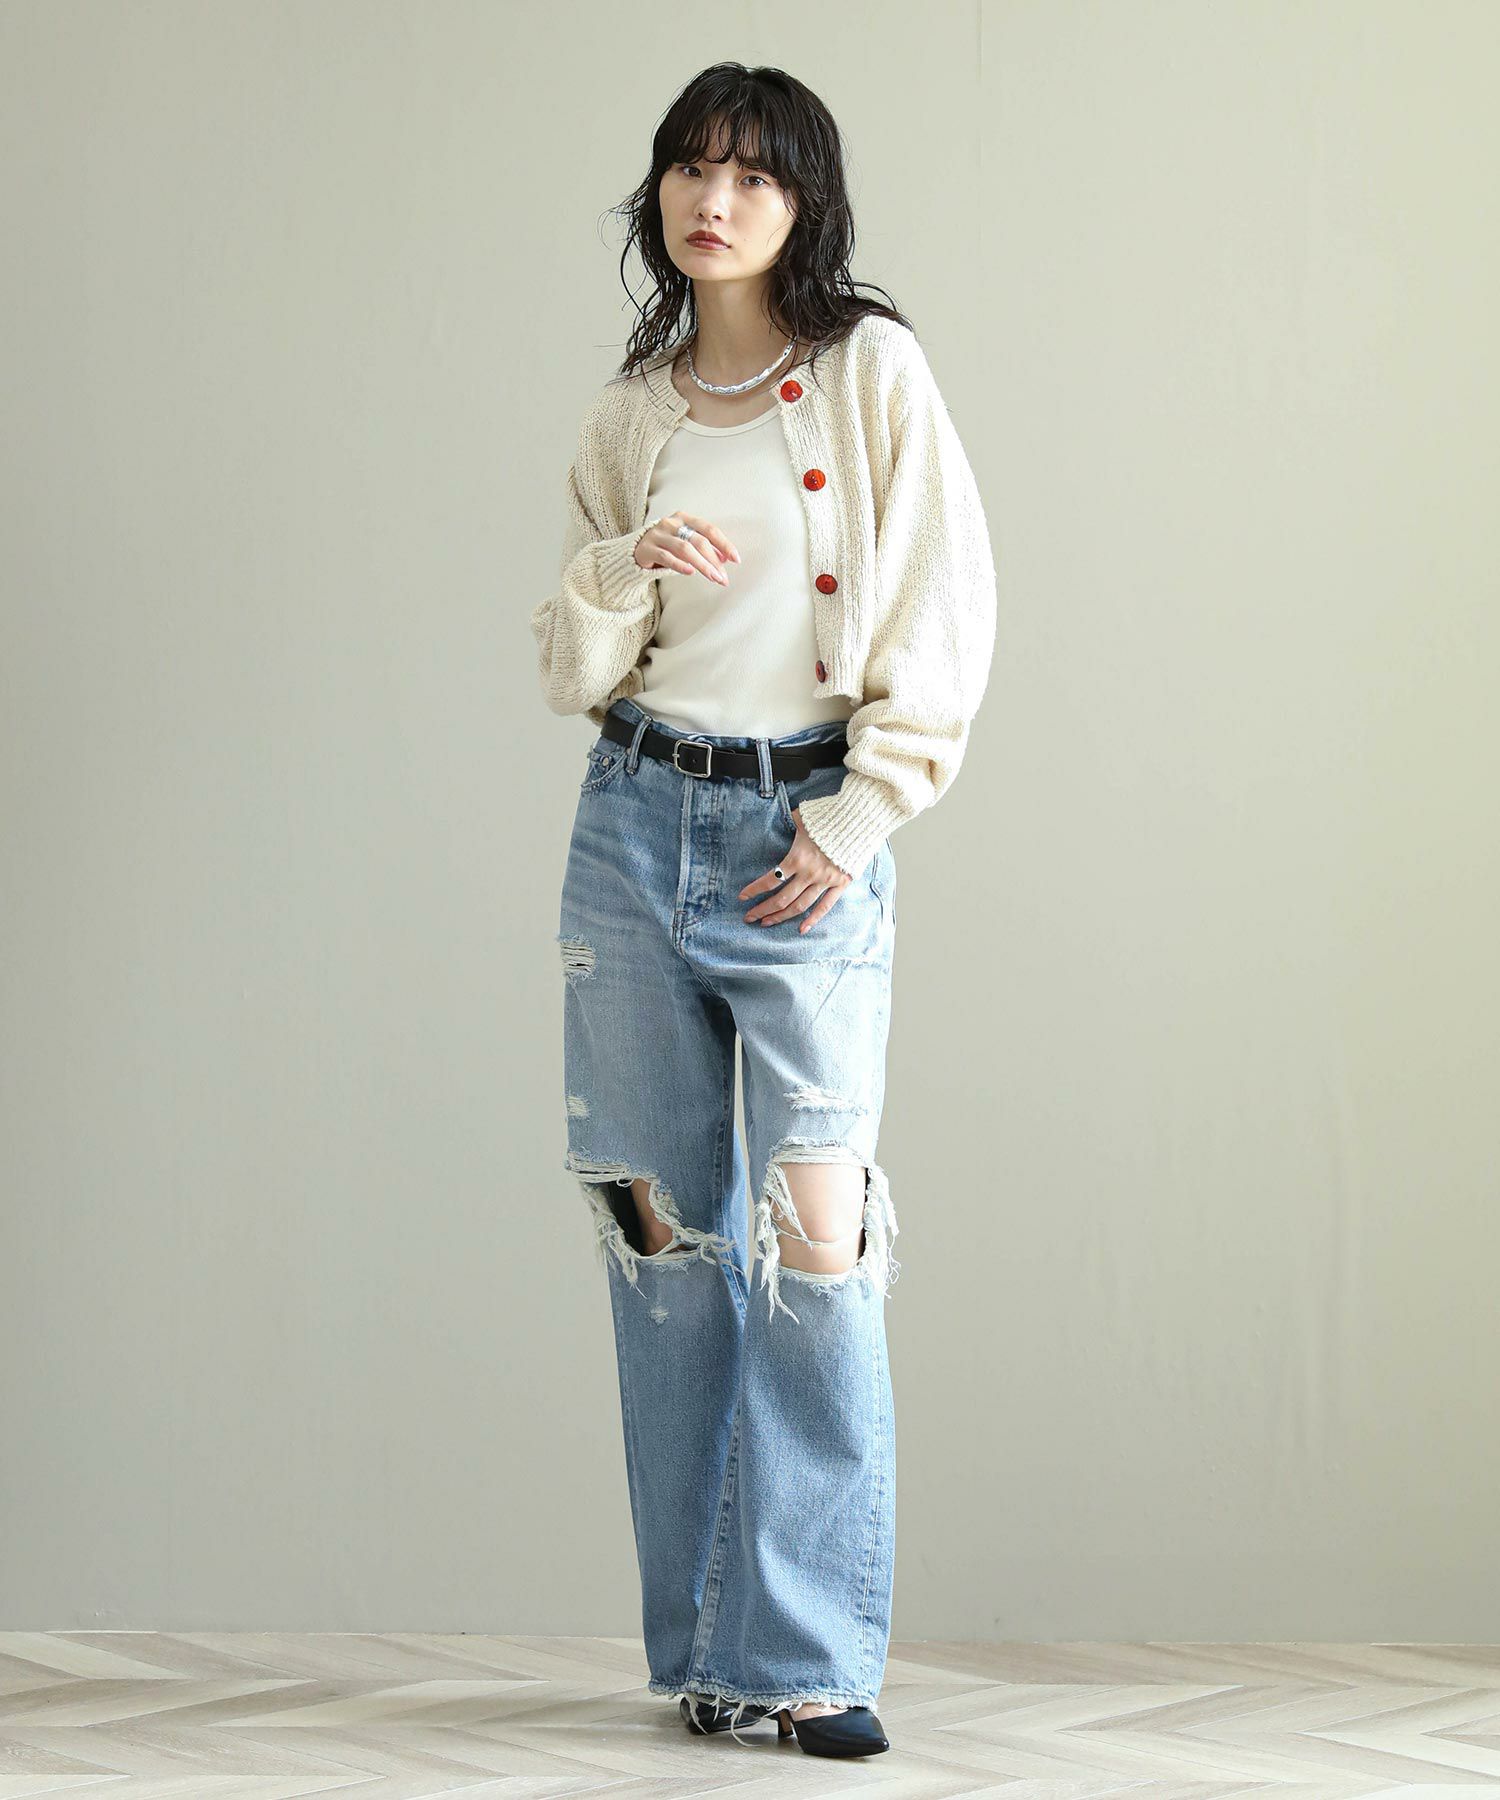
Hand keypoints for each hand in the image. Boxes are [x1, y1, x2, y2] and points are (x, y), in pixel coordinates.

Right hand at [634, 512, 740, 585]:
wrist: (636, 550)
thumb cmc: (666, 547)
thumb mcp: (686, 543)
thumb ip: (704, 548)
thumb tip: (726, 559)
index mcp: (684, 518)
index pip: (709, 529)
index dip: (724, 544)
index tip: (736, 559)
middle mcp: (671, 523)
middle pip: (698, 541)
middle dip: (714, 560)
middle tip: (723, 577)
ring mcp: (658, 535)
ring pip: (684, 549)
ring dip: (702, 565)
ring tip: (713, 578)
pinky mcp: (647, 548)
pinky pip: (666, 557)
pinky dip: (680, 565)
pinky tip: (690, 572)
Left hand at [739, 806, 853, 933]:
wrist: (859, 820)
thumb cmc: (829, 816)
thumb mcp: (801, 817)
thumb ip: (786, 823)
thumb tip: (773, 821)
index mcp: (797, 858)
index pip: (770, 879)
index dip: (754, 890)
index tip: (743, 897)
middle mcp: (810, 874)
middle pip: (782, 898)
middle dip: (763, 909)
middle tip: (749, 917)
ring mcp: (826, 881)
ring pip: (800, 906)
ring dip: (781, 916)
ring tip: (767, 923)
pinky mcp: (840, 884)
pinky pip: (825, 907)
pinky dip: (813, 919)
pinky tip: (801, 929)